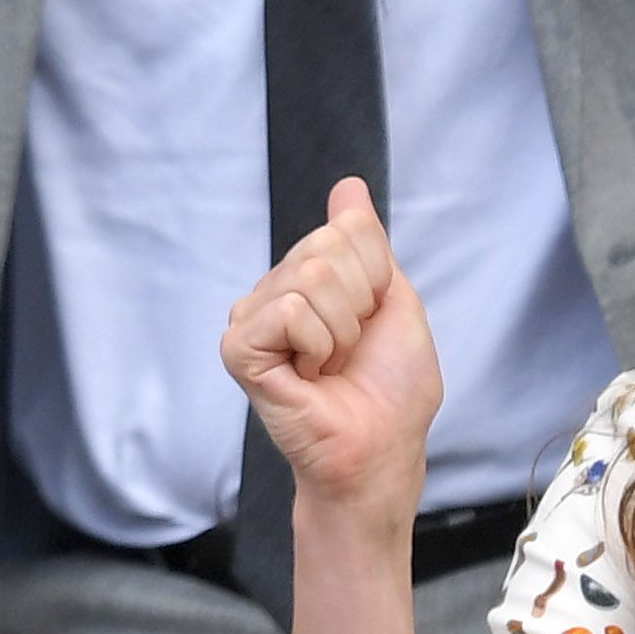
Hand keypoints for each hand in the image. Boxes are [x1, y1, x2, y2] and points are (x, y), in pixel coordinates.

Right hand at [219, 179, 443, 532]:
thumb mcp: (395, 299)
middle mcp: (276, 291)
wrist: (380, 447)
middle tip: (350, 350)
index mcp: (311, 276)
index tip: (372, 320)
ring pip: (309, 276)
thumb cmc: (392, 389)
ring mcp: (253, 318)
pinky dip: (316, 345)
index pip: (349, 228)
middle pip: (328, 247)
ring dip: (341, 331)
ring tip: (330, 365)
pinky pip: (289, 311)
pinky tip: (307, 375)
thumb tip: (347, 186)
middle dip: (360, 303)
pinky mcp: (239, 347)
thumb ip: (368, 241)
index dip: (379, 276)